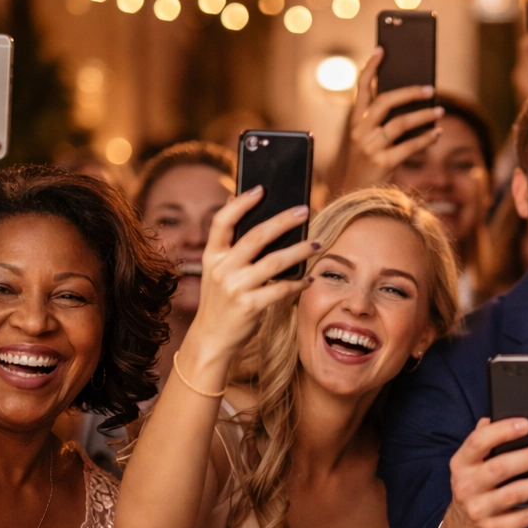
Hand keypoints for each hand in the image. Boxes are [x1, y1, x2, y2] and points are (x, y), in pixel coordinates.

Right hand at [183, 186, 315, 364]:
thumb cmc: (221, 301)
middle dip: (283, 221)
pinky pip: (281, 289)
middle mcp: (220, 268)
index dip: (240, 203)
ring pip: (274, 261)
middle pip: (256, 236)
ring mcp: (234, 287)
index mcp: (211, 255)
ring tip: (316, 243)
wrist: (212, 338)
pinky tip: (310, 278)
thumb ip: (230, 247)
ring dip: (299, 251)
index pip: (222, 221)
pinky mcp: (249, 306)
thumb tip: (243, 212)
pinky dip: (298, 282)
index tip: (261, 189)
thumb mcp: (218, 271)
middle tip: (304, 210)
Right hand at [340, 48, 441, 192]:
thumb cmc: (368, 166)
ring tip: (440, 112)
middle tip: (431, 89)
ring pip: (400, 123)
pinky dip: (426, 138)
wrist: (355, 199)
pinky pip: (409, 146)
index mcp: (354, 122)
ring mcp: (369, 147)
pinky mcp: (382, 163)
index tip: (382, 51)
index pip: (360, 89)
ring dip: (423, 116)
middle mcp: (359, 132)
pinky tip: (437, 133)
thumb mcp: (368, 142)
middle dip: (410, 92)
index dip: (370, 68)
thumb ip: (382, 123)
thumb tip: (413, 102)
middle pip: (385, 102)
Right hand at [438, 417, 527, 527]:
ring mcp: (478, 510)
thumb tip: (500, 414)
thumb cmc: (476, 488)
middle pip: (500, 468)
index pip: (478, 442)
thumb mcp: (472, 465)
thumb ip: (485, 441)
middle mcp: (466, 486)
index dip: (503, 431)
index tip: (527, 423)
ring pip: (515, 494)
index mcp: (461, 464)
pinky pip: (524, 519)